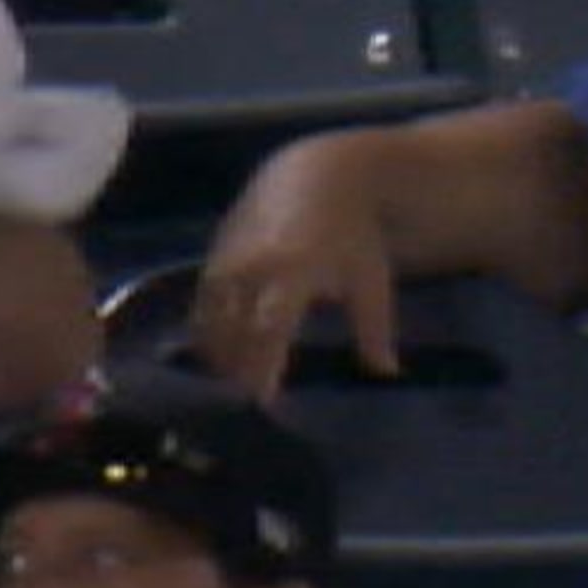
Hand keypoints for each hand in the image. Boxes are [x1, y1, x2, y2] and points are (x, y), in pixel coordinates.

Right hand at [194, 135, 403, 399]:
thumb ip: (374, 330)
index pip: (270, 327)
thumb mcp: (371, 282)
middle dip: (236, 372)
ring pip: (209, 324)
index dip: (261, 365)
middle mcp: (251, 267)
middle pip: (232, 332)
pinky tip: (219, 361)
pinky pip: (200, 309)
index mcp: (294, 272)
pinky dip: (207, 337)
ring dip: (218, 359)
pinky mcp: (211, 261)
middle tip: (246, 407)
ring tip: (232, 389)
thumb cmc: (353, 238)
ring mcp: (226, 263)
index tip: (262, 401)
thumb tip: (387, 373)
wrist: (319, 180)